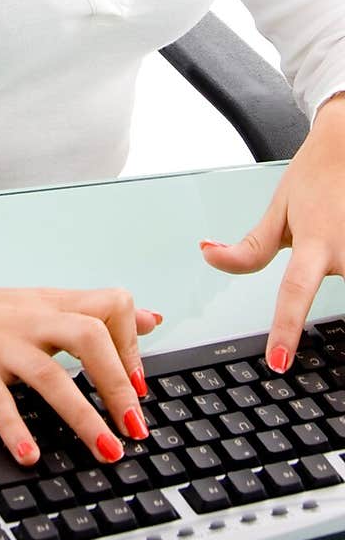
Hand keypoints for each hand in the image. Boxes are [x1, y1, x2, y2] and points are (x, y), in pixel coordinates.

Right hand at [0, 276, 162, 465]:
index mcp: (55, 305)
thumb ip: (98, 312)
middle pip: (89, 336)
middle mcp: (34, 322)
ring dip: (83, 416)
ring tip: (106, 449)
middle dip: (118, 384)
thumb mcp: (49, 303)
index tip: (140, 386)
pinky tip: (30, 454)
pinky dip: (15, 429)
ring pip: (50, 374)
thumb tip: (152, 319)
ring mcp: (4, 344)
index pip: (111, 306)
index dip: (133, 344)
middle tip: (134, 425)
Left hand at [199, 94, 344, 371]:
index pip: (294, 292)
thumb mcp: (278, 211)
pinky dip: (344, 252)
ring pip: (340, 273)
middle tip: (324, 221)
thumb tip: (209, 257)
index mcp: (316, 242)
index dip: (286, 330)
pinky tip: (343, 223)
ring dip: (334, 256)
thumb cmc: (315, 178)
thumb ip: (249, 248)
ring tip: (336, 218)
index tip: (279, 361)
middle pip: (318, 282)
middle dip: (316, 261)